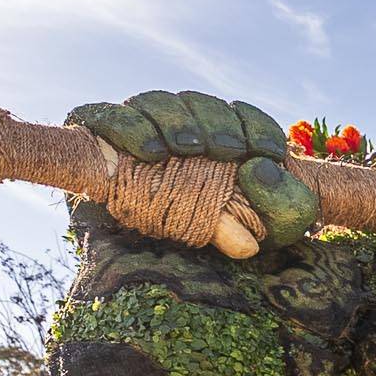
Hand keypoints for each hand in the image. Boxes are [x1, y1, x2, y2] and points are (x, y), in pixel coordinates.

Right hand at [66, 91, 318, 247]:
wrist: (146, 272)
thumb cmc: (218, 240)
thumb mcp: (265, 229)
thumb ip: (279, 205)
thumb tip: (262, 170)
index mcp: (220, 138)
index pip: (240, 115)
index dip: (255, 125)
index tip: (270, 150)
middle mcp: (178, 125)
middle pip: (197, 104)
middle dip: (217, 122)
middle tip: (229, 149)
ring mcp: (137, 125)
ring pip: (156, 103)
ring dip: (176, 122)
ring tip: (187, 149)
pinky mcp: (96, 133)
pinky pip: (112, 118)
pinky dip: (132, 129)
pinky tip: (150, 151)